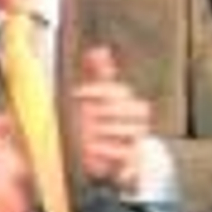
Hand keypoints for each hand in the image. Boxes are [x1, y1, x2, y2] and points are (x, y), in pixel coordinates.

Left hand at [72, 46, 150, 191]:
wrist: (101, 154)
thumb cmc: (95, 120)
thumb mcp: (92, 98)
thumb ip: (96, 74)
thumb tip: (99, 49)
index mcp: (123, 101)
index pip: (119, 90)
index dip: (99, 90)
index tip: (75, 93)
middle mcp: (134, 120)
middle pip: (136, 109)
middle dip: (110, 110)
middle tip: (85, 114)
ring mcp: (134, 140)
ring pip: (134, 132)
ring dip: (109, 132)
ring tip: (85, 136)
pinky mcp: (131, 162)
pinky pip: (131, 158)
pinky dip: (112, 155)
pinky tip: (91, 153)